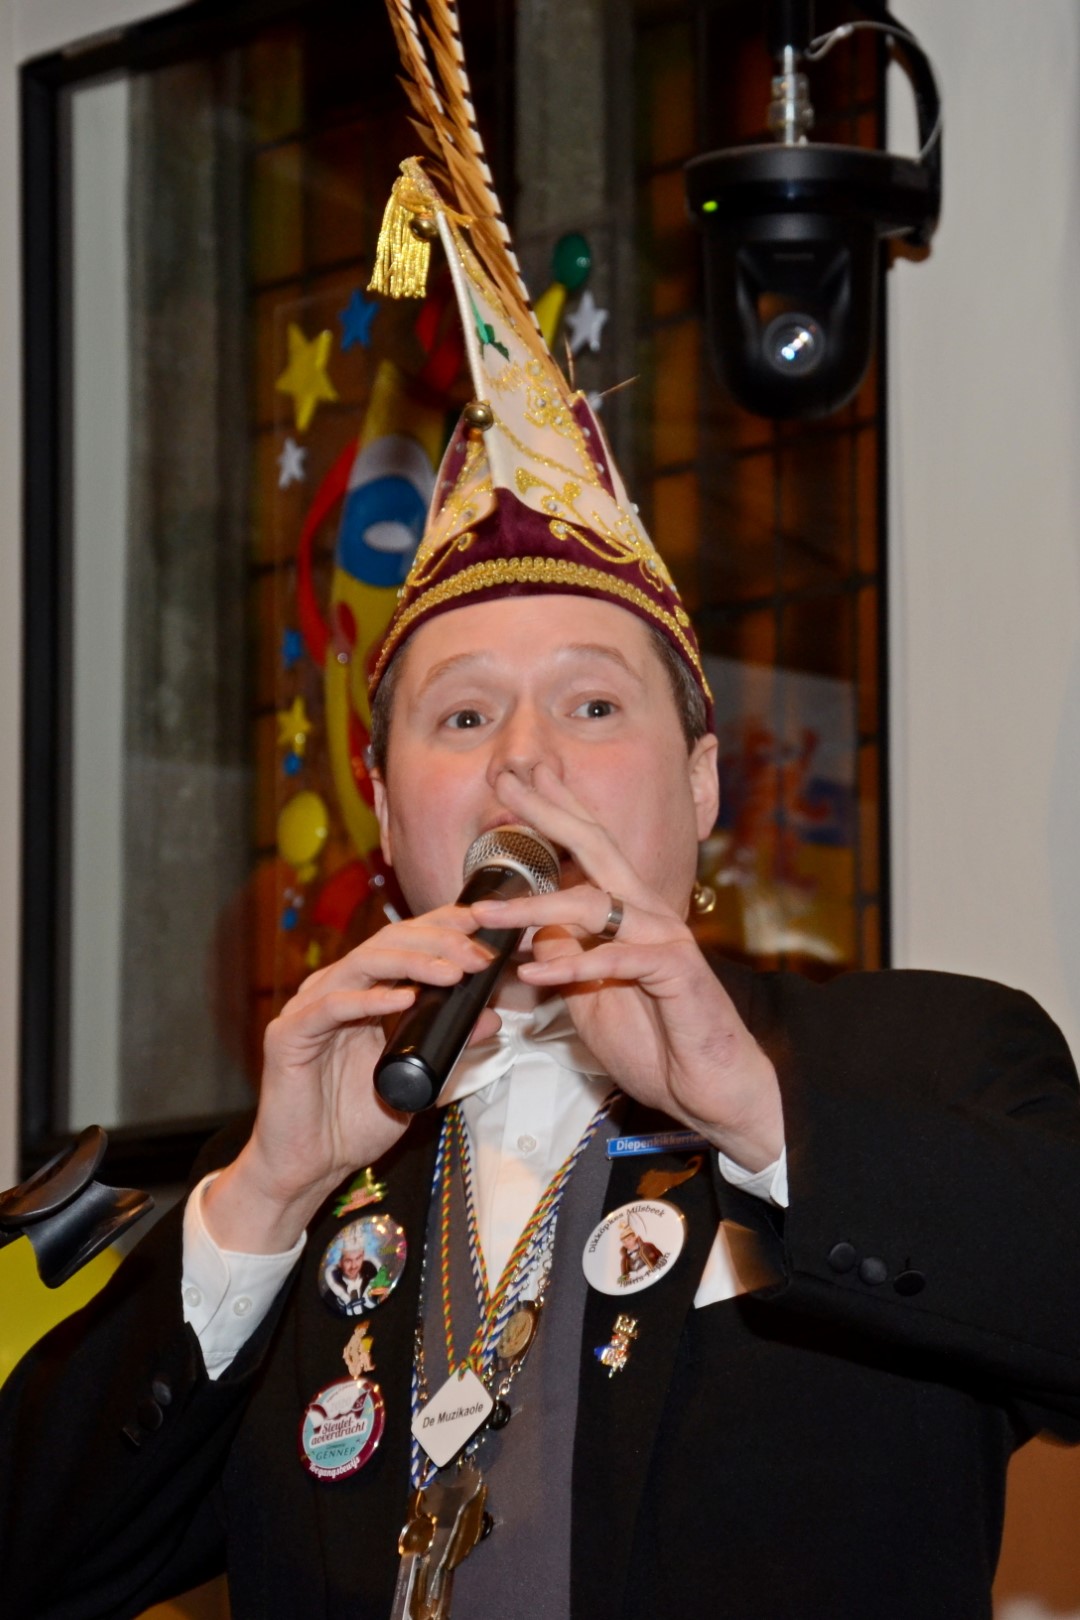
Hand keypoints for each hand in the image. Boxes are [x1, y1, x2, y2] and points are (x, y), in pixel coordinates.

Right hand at [203, 907, 497, 1252]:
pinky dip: (370, 999)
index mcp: (362, 992)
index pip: (403, 942)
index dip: (442, 927)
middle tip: (478, 954)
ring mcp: (309, 1008)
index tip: (484, 926)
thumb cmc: (354, 1123)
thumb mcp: (419, 1079)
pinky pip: (332, 1006)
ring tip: (452, 972)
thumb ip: (450, 1047)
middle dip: (438, 942)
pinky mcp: (290, 1034)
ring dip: (413, 962)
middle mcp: (334, 990)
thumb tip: (492, 1018)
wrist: (309, 1167)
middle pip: (387, 943)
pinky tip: (404, 999)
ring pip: (363, 963)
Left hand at [470, 765, 783, 1171]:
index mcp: (628, 912)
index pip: (588, 848)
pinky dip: (571, 964)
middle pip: (595, 848)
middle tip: (509, 779)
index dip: (556, 809)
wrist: (710, 1087)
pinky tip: (533, 971)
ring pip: (592, 906)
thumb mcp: (591, 993)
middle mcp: (647, 913)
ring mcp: (663, 938)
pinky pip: (615, 959)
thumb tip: (533, 929)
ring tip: (487, 914)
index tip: (521, 777)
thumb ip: (567, 955)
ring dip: (533, 908)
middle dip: (549, 811)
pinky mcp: (675, 972)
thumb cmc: (656, 1041)